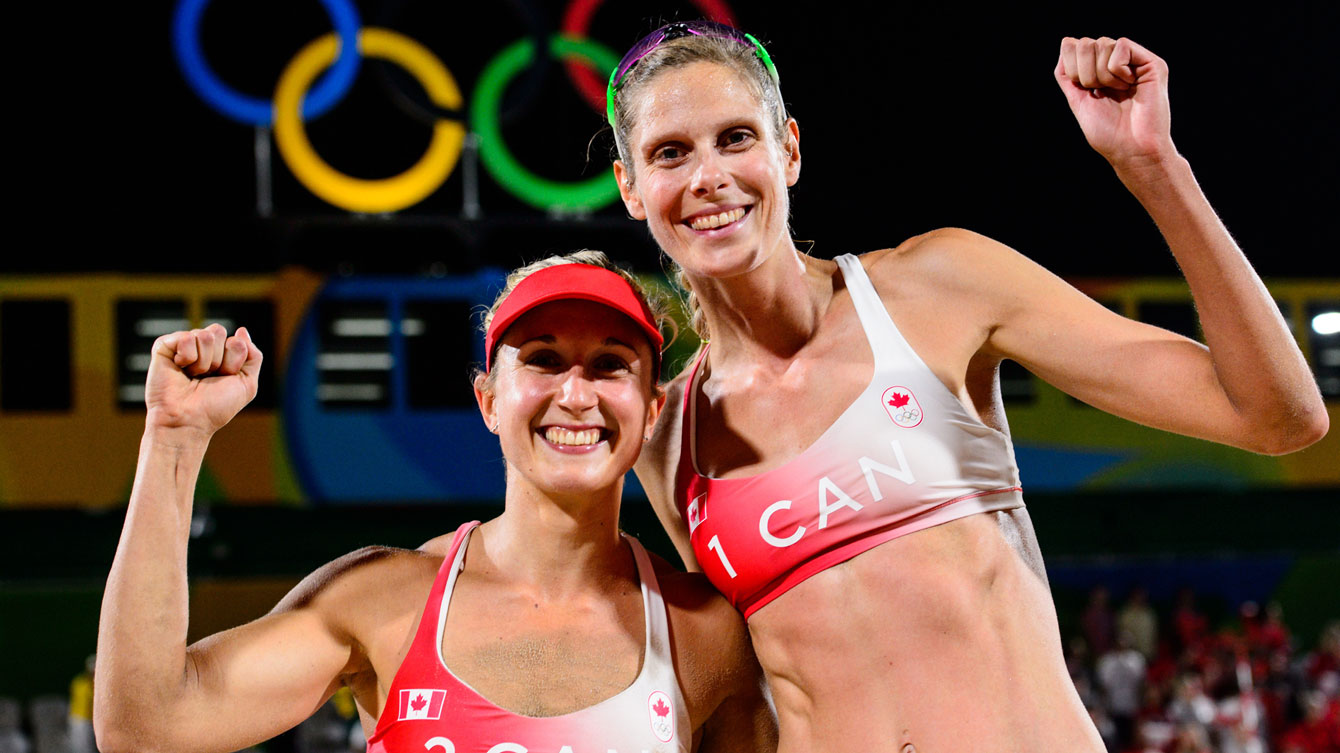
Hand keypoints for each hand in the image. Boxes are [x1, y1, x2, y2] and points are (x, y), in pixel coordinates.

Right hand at [145, 324, 262, 435]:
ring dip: (203, 362)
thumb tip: (241, 331)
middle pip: (219, 332)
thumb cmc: (215, 407)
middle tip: (207, 377)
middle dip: (219, 359)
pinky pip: (185, 337)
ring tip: (193, 376)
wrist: (188, 421)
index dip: (234, 361)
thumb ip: (253, 356)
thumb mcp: (247, 384)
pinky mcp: (164, 347)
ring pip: (205, 335)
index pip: (236, 340)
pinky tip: (180, 369)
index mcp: (221, 354)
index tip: (224, 378)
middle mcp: (202, 347)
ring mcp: (182, 346)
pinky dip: (187, 357)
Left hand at [1054, 37, 1173, 166]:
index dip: (1071, 66)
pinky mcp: (1151, 63)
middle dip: (1085, 73)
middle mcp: (1117, 64)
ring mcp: (1134, 62)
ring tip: (1118, 92)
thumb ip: (1068, 76)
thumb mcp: (1078, 101)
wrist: (1132, 150)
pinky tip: (1129, 85)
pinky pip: (1121, 45)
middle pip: (1086, 44)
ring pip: (1102, 43)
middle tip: (1101, 93)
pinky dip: (1117, 69)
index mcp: (1099, 73)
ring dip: (1102, 74)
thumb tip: (1066, 44)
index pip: (1074, 47)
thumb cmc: (1108, 133)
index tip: (1084, 90)